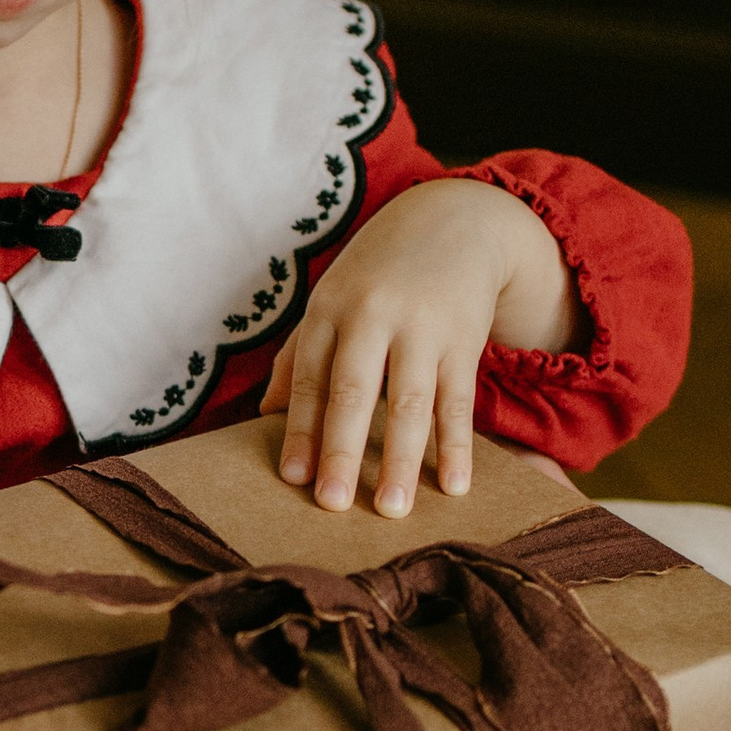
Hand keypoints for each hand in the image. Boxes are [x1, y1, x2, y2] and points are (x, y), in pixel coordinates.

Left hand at [259, 180, 577, 516]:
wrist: (454, 220)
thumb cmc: (378, 274)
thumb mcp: (332, 300)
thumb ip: (300, 355)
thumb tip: (266, 415)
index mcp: (329, 309)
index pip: (308, 378)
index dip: (298, 429)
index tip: (292, 478)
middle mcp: (372, 315)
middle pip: (353, 392)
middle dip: (341, 451)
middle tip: (333, 505)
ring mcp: (421, 326)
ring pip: (410, 403)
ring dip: (402, 461)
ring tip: (393, 510)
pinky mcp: (464, 337)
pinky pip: (458, 400)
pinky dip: (457, 445)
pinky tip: (455, 485)